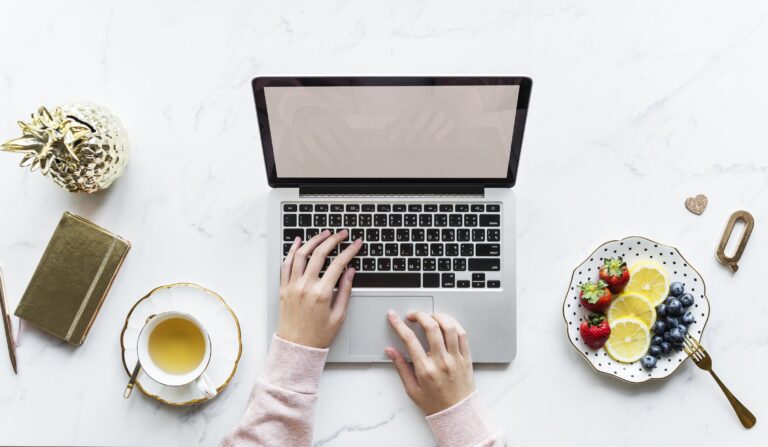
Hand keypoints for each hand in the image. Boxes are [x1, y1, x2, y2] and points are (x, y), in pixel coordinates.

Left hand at [278, 230, 361, 347]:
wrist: (296, 348)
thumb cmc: (318, 335)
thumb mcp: (339, 315)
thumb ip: (345, 290)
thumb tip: (350, 271)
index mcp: (322, 294)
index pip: (338, 264)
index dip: (350, 250)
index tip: (356, 243)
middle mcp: (305, 287)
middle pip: (320, 253)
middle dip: (333, 240)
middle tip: (342, 234)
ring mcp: (292, 286)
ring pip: (301, 254)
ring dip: (313, 240)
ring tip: (324, 234)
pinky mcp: (283, 288)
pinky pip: (286, 264)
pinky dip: (292, 251)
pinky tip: (298, 242)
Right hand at [385, 311, 474, 414]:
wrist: (458, 414)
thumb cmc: (435, 404)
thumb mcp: (412, 389)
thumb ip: (401, 367)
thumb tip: (391, 351)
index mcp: (425, 370)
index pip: (410, 340)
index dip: (399, 325)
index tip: (393, 317)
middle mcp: (441, 361)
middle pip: (431, 328)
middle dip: (419, 315)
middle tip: (413, 315)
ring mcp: (456, 358)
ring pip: (449, 327)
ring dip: (438, 316)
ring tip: (430, 317)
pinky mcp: (466, 357)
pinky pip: (462, 334)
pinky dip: (453, 324)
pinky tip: (446, 323)